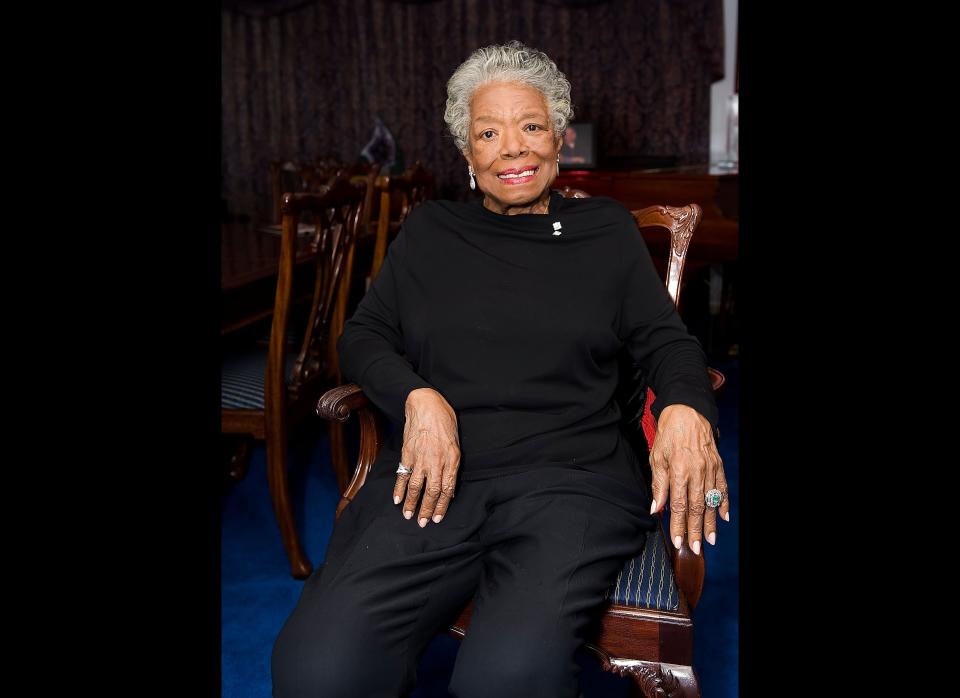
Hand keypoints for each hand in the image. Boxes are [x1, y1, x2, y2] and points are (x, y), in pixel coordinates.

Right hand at [394, 388, 460, 527]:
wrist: (426, 404)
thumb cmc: (445, 420)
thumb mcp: (456, 443)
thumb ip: (452, 464)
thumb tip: (448, 486)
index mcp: (452, 459)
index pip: (447, 489)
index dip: (443, 506)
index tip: (438, 518)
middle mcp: (437, 462)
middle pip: (432, 492)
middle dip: (427, 510)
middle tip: (423, 523)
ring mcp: (421, 459)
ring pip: (416, 487)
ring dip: (411, 504)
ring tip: (408, 516)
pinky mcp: (407, 454)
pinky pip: (402, 475)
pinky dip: (398, 489)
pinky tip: (396, 499)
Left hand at [649, 404, 729, 554]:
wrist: (687, 412)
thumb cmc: (668, 434)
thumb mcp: (656, 457)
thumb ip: (659, 485)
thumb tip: (656, 508)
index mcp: (679, 470)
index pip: (680, 505)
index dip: (679, 525)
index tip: (679, 541)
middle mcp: (697, 471)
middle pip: (697, 507)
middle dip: (696, 530)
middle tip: (695, 549)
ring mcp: (710, 469)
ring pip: (711, 501)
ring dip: (710, 522)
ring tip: (709, 540)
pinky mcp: (718, 465)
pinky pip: (722, 488)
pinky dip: (724, 503)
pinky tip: (723, 517)